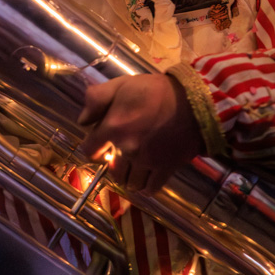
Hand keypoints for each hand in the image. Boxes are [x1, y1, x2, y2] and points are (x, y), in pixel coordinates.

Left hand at [77, 73, 203, 193]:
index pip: (90, 150)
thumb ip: (97, 98)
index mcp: (113, 128)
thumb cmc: (154, 90)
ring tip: (134, 167)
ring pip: (130, 183)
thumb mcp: (122, 84)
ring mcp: (147, 162)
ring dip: (129, 177)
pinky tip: (148, 176)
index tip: (100, 144)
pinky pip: (150, 189)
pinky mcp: (165, 170)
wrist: (192, 101)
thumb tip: (82, 120)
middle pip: (112, 172)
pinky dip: (146, 187)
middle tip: (121, 155)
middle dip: (114, 165)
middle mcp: (127, 150)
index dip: (92, 148)